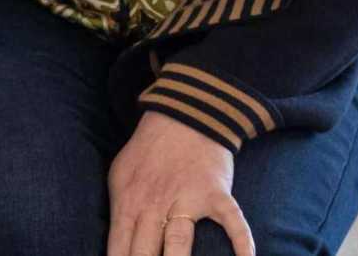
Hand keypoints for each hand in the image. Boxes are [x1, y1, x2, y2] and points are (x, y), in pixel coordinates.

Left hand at [107, 111, 255, 255]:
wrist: (183, 116)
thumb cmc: (148, 151)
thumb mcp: (120, 176)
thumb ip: (119, 211)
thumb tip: (115, 246)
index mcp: (128, 201)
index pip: (119, 246)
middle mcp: (155, 204)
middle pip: (145, 250)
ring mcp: (187, 199)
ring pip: (178, 241)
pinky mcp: (215, 194)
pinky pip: (231, 222)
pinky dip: (241, 242)